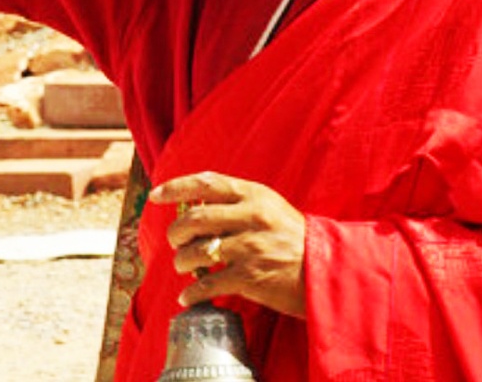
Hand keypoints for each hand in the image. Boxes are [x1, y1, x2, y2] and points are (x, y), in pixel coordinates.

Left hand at [149, 170, 306, 318]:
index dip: (176, 187)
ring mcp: (250, 246)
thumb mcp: (269, 207)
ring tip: (182, 266)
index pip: (206, 182)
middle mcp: (250, 216)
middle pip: (195, 218)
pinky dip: (193, 292)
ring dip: (182, 261)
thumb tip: (196, 203)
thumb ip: (237, 201)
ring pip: (198, 250)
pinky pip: (209, 283)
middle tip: (173, 241)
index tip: (155, 195)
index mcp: (253, 194)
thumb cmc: (294, 238)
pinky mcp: (250, 276)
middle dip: (175, 231)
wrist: (326, 271)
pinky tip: (188, 297)